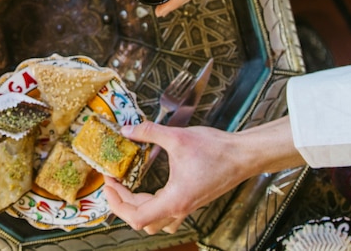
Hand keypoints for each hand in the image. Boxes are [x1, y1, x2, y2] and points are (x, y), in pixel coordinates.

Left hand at [103, 118, 301, 233]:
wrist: (242, 155)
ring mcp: (186, 207)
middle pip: (142, 221)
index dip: (116, 202)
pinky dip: (150, 204)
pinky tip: (146, 187)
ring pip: (155, 221)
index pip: (136, 216)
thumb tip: (127, 129)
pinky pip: (165, 213)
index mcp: (174, 199)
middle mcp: (179, 208)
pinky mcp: (191, 200)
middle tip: (112, 183)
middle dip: (122, 204)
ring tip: (125, 188)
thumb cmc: (215, 150)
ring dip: (136, 208)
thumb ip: (149, 132)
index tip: (108, 182)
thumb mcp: (177, 137)